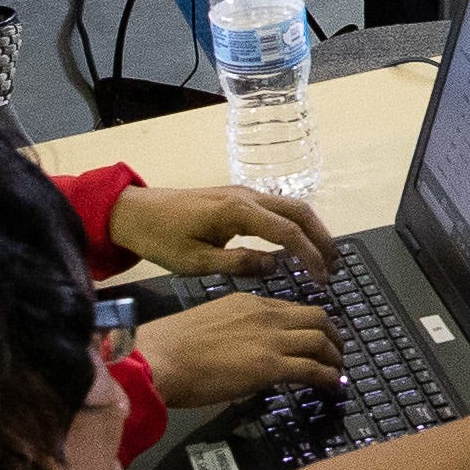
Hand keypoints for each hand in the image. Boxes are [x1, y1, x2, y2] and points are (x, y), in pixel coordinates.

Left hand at [106, 176, 344, 284]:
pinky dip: (296, 225)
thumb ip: (237, 264)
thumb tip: (274, 266)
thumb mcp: (196, 262)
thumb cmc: (161, 239)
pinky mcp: (238, 198)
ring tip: (324, 258)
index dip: (309, 254)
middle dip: (322, 238)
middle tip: (335, 267)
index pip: (287, 231)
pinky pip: (278, 208)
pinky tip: (299, 245)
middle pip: (299, 211)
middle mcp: (246, 196)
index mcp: (237, 211)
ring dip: (312, 230)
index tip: (323, 276)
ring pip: (291, 206)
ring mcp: (243, 193)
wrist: (134, 212)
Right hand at [135, 290, 342, 405]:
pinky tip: (331, 386)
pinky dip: (327, 377)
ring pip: (320, 340)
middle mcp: (265, 315)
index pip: (292, 309)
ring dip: (335, 358)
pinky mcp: (270, 365)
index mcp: (249, 302)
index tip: (314, 338)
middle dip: (333, 335)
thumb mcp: (210, 324)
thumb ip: (234, 331)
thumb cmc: (171, 346)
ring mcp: (270, 339)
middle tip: (336, 353)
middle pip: (317, 318)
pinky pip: (312, 368)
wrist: (160, 358)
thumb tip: (245, 350)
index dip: (309, 325)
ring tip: (337, 372)